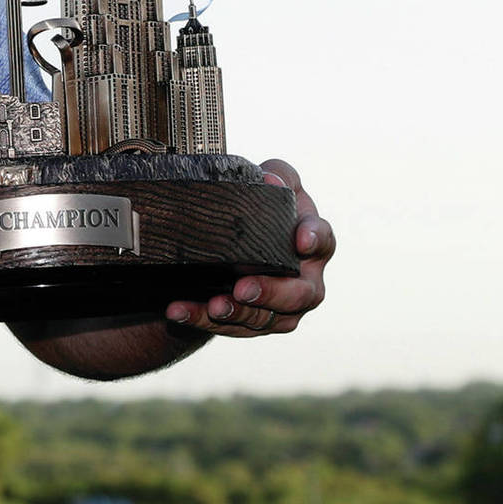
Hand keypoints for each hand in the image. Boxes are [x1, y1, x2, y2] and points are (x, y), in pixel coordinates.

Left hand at [166, 158, 332, 336]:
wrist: (236, 239)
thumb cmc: (263, 207)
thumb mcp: (272, 182)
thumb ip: (276, 176)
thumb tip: (268, 180)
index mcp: (313, 243)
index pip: (323, 240)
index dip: (314, 239)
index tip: (301, 241)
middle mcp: (305, 280)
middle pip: (301, 294)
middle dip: (272, 293)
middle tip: (243, 287)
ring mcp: (282, 307)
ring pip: (267, 319)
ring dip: (238, 314)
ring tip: (213, 306)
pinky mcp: (253, 322)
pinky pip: (231, 327)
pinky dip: (202, 319)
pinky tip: (179, 310)